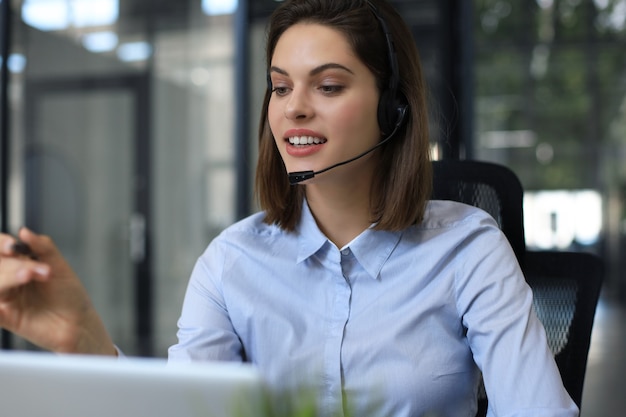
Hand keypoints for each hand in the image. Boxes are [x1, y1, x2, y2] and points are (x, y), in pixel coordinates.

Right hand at [0, 228, 116, 355]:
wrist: (79, 322)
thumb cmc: (69, 294)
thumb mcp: (59, 266)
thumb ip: (43, 247)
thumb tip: (23, 231)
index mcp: (20, 264)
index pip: (2, 249)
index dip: (2, 244)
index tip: (13, 246)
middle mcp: (10, 279)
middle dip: (15, 265)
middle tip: (40, 270)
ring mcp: (7, 298)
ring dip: (9, 276)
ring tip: (31, 275)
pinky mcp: (7, 317)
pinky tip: (2, 305)